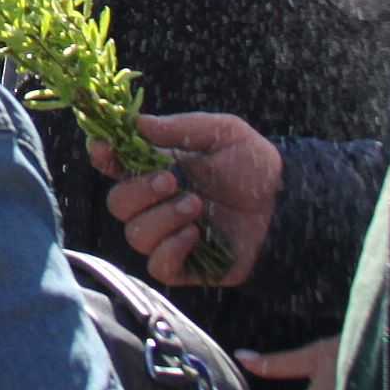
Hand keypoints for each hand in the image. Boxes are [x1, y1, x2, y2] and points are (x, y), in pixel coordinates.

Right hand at [92, 111, 281, 287]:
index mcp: (157, 169)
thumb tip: (135, 124)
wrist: (286, 204)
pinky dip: (171, 249)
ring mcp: (169, 236)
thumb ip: (177, 128)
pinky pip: (157, 266)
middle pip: (117, 204)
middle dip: (139, 191)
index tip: (105, 150)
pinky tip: (196, 235)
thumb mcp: (221, 132)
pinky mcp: (185, 265)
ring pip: (135, 236)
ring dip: (162, 219)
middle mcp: (156, 204)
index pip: (114, 165)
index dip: (103, 157)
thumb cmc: (254, 164)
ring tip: (197, 206)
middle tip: (172, 181)